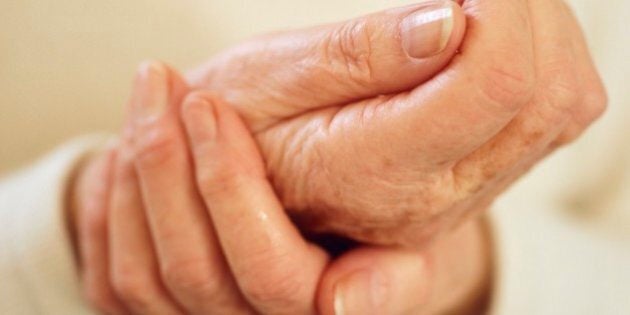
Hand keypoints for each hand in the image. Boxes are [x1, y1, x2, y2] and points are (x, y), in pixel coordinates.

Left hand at [71, 62, 490, 313]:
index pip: (306, 280)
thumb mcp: (367, 109)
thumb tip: (449, 25)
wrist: (320, 195)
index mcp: (366, 278)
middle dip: (175, 169)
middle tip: (171, 86)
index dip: (244, 201)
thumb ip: (385, 74)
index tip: (205, 107)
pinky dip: (109, 215)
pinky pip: (119, 286)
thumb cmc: (344, 147)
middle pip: (210, 275)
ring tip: (149, 105)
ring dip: (138, 181)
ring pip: (155, 283)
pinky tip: (124, 161)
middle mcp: (298, 313)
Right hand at [186, 0, 606, 245]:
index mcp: (372, 172)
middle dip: (526, 14)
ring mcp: (462, 195)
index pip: (494, 86)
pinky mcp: (478, 181)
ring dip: (540, 36)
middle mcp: (431, 197)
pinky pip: (555, 118)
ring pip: (563, 105)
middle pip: (544, 94)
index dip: (502, 10)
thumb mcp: (272, 76)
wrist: (250, 180)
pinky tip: (489, 43)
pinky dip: (543, 62)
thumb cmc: (245, 122)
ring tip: (477, 11)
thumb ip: (359, 55)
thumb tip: (451, 22)